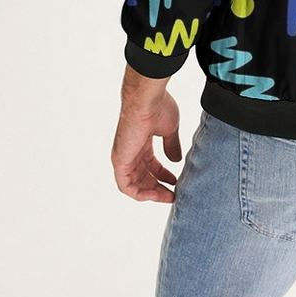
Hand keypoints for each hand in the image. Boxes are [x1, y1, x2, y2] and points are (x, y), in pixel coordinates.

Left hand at [111, 66, 181, 202]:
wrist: (146, 99)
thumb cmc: (158, 107)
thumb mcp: (170, 129)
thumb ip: (172, 146)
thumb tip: (176, 160)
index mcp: (141, 142)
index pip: (150, 164)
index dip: (163, 174)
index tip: (176, 181)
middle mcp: (130, 151)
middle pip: (142, 176)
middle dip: (158, 187)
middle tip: (173, 194)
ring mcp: (124, 157)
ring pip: (134, 184)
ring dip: (151, 193)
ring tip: (168, 197)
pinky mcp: (120, 161)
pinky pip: (126, 186)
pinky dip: (139, 194)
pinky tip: (155, 194)